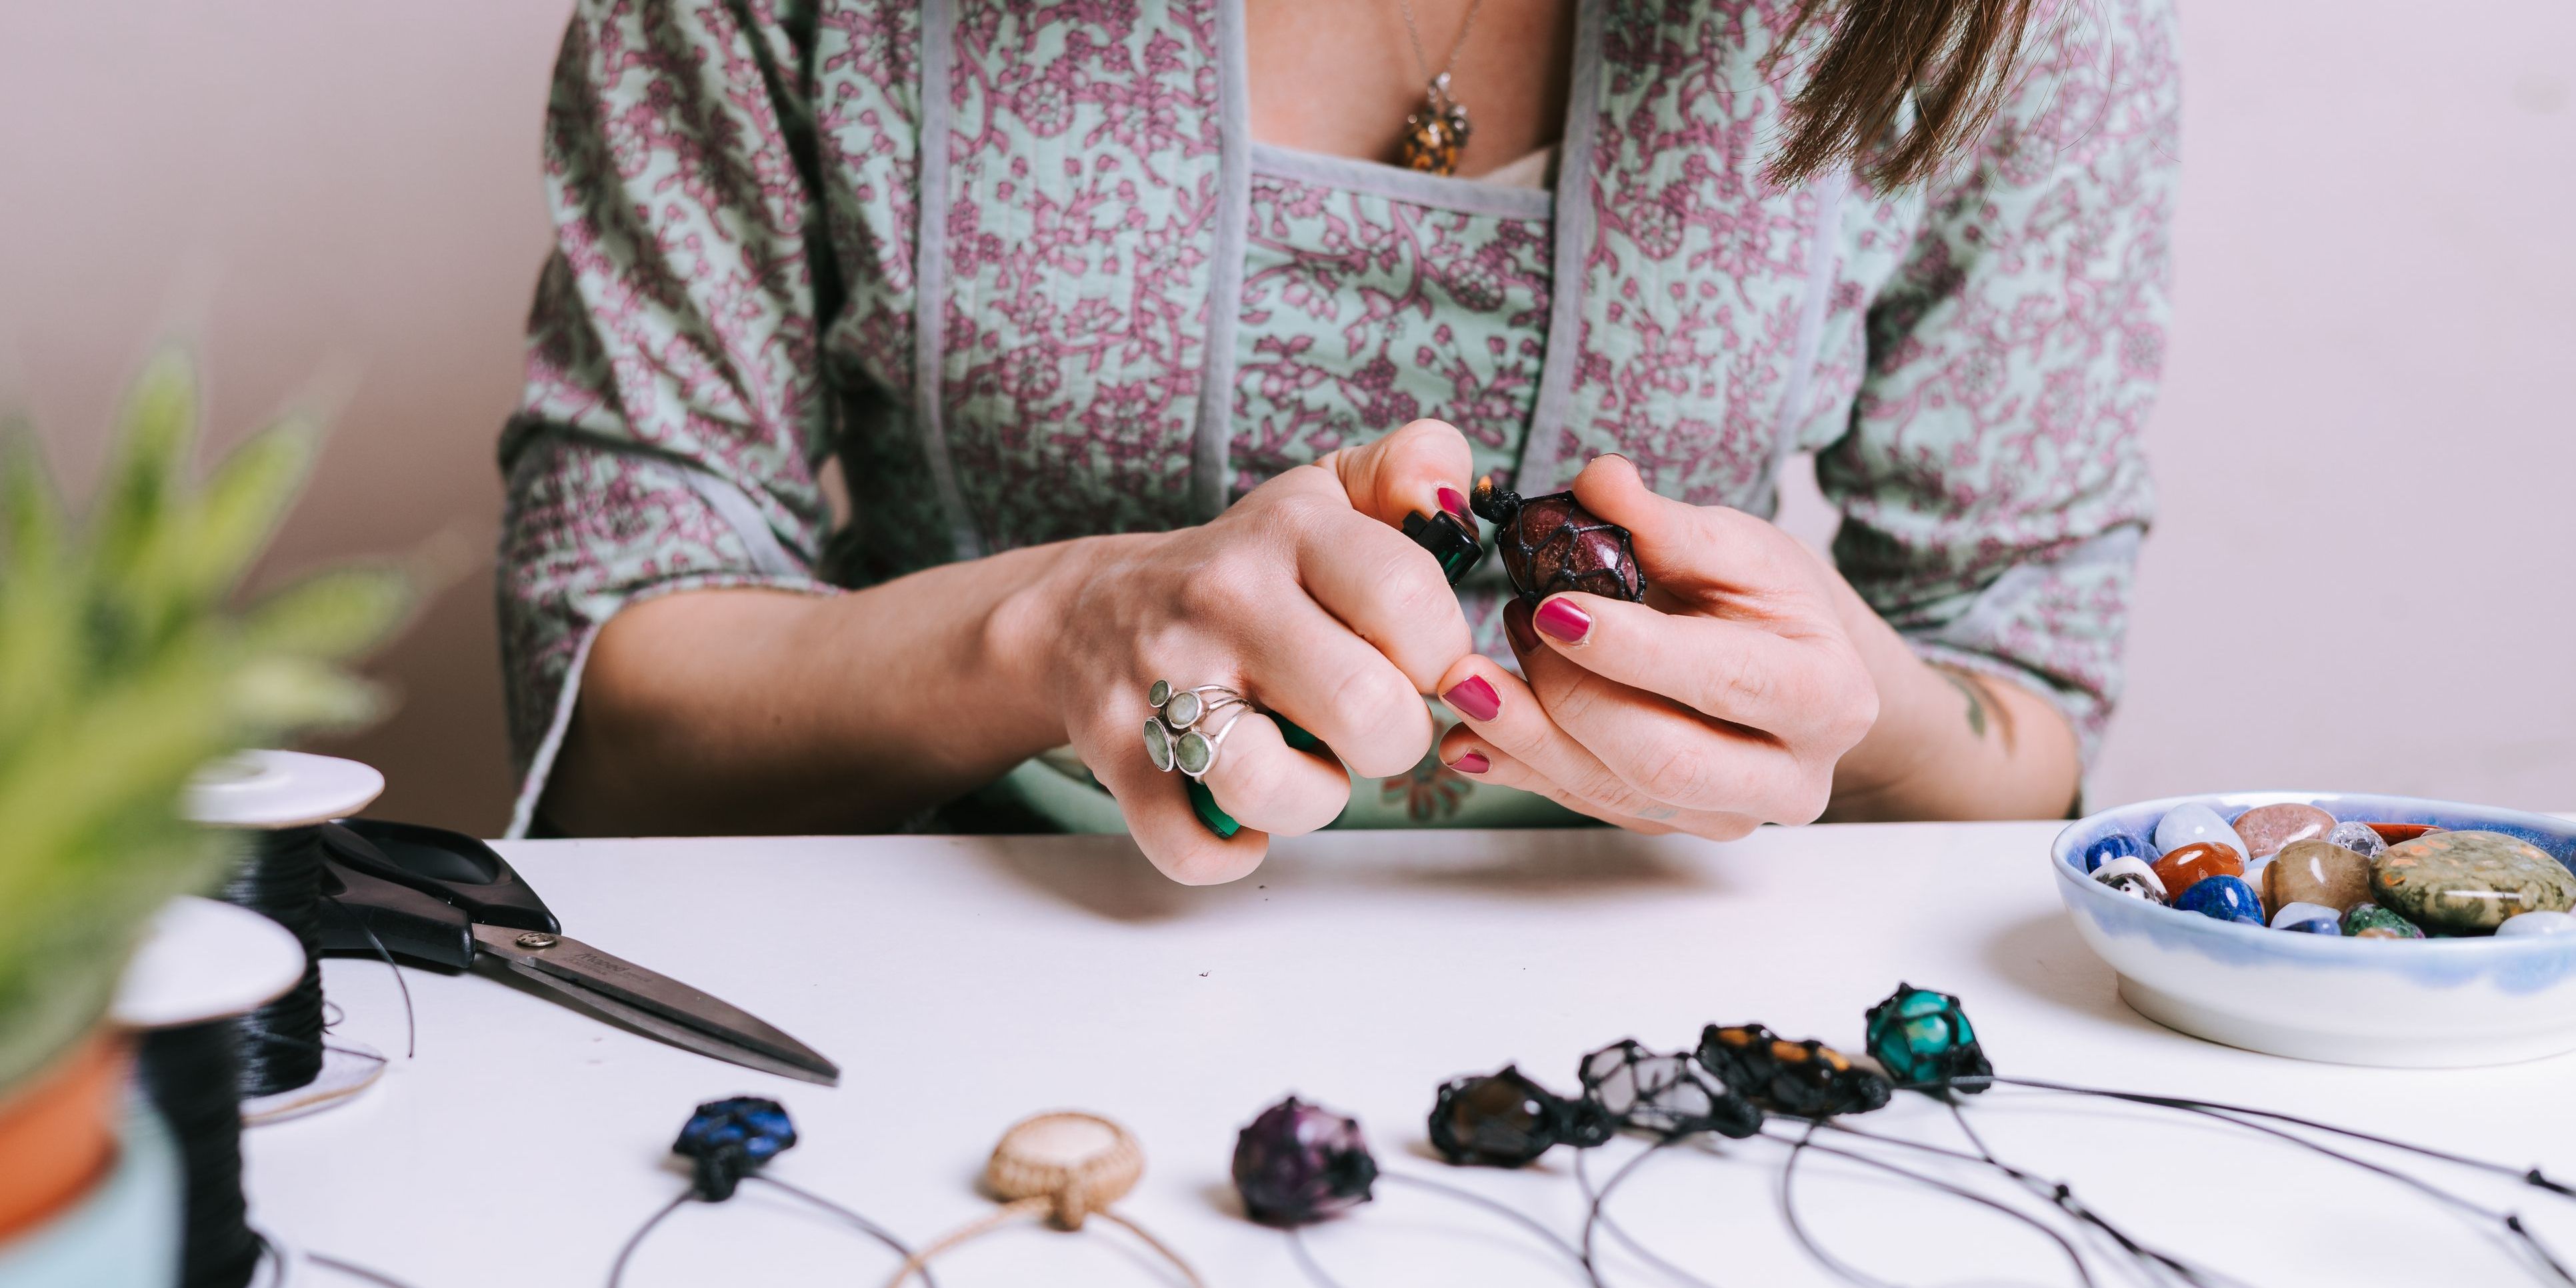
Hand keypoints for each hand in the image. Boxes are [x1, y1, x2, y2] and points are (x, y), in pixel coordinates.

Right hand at [1035, 421, 1478, 882]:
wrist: (1089, 611)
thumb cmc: (1245, 567)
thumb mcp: (1326, 493)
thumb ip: (1414, 467)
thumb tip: (1456, 497)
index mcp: (1291, 533)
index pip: (1411, 601)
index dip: (1442, 653)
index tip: (1417, 661)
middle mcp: (1225, 599)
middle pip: (1368, 712)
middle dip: (1393, 740)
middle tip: (1369, 723)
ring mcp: (1163, 678)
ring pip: (1277, 789)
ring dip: (1314, 798)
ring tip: (1306, 765)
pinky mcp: (1116, 753)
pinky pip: (1194, 847)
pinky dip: (1230, 851)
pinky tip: (1243, 812)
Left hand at [1431, 455, 1877, 837]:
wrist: (1791, 668)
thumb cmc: (1769, 601)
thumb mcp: (1737, 547)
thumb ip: (1667, 524)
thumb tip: (1597, 483)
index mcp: (1827, 697)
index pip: (1723, 680)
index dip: (1631, 649)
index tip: (1553, 607)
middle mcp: (1787, 778)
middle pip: (1663, 758)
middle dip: (1568, 700)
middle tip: (1509, 631)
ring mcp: (1726, 815)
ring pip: (1613, 793)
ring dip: (1526, 736)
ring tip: (1466, 679)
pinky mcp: (1670, 827)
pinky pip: (1584, 805)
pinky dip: (1519, 768)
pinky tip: (1466, 736)